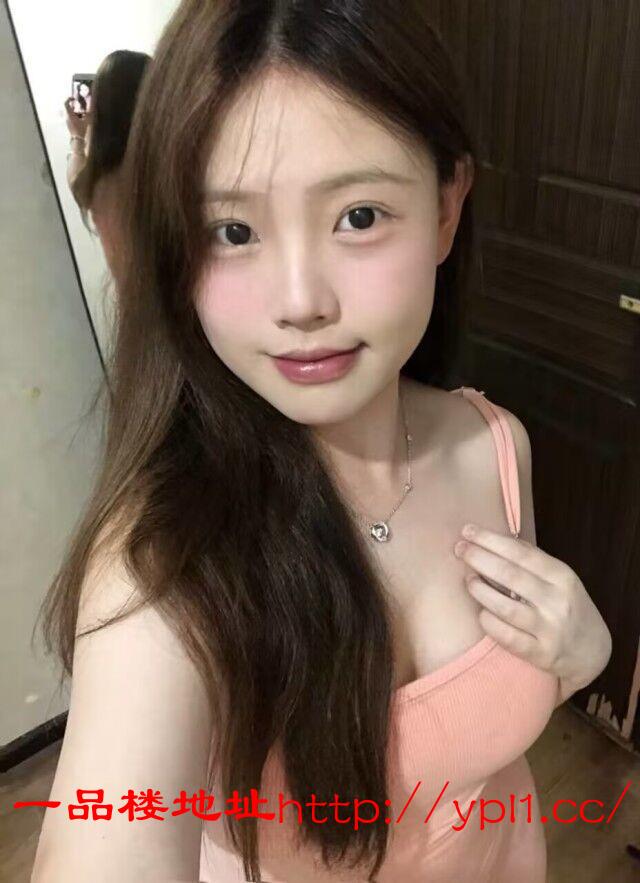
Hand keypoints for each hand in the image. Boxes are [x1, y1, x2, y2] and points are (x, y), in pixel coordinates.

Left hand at [64, 97, 89, 138]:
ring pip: (70, 114)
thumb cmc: (83, 131)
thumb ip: (90, 110)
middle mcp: (67, 118)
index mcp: (69, 115)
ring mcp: (67, 123)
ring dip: (77, 113)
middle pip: (69, 109)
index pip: (65, 103)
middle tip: (81, 107)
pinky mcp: (69, 127)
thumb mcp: (88, 119)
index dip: (69, 99)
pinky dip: (76, 118)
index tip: (74, 98)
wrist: (79, 142)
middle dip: (75, 107)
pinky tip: (83, 122)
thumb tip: (92, 101)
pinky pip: (72, 119)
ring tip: (84, 116)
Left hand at [453, 524, 611, 689]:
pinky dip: (488, 622)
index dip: (491, 540)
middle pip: (510, 575)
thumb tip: (497, 538)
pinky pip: (506, 636)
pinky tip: (481, 613)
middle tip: (459, 550)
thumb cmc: (568, 606)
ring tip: (469, 580)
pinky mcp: (540, 654)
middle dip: (479, 559)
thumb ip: (533, 560)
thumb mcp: (560, 579)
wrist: (592, 651)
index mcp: (562, 576)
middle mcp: (557, 601)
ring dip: (480, 590)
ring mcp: (549, 629)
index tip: (467, 530)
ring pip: (505, 607)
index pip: (521, 553)